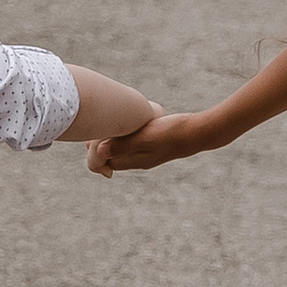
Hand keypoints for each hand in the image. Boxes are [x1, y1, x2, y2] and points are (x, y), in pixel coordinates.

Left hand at [88, 107, 210, 175]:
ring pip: (124, 150)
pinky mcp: (156, 144)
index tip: (89, 138)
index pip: (108, 164)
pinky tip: (126, 123)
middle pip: (114, 158)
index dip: (96, 153)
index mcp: (135, 161)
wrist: (197, 133)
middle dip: (102, 146)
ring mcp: (149, 153)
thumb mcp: (145, 138)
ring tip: (104, 124)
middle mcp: (140, 160)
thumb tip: (100, 152)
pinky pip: (134, 143)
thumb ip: (122, 145)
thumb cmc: (170, 134)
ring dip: (114, 140)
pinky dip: (126, 136)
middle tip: (92, 128)